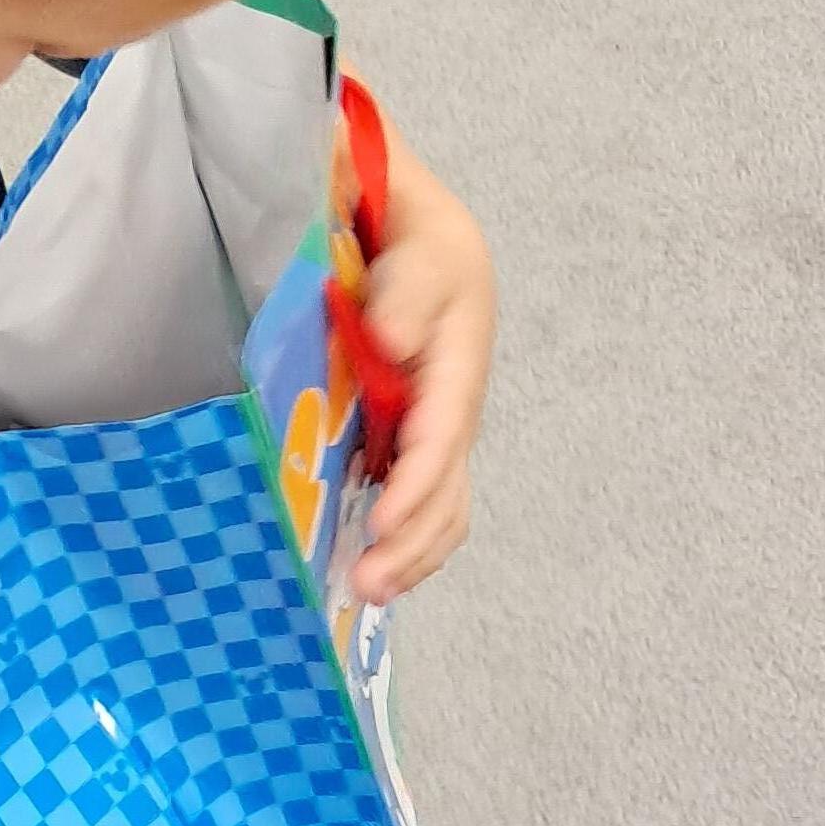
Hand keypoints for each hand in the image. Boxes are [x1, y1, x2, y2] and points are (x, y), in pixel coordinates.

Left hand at [353, 155, 494, 604]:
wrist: (422, 235)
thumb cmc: (417, 242)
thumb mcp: (419, 250)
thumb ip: (406, 293)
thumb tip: (390, 341)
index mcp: (458, 366)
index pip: (440, 438)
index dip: (414, 487)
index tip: (382, 525)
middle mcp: (456, 409)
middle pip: (447, 491)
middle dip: (411, 544)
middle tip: (366, 585)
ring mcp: (440, 429)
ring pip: (443, 507)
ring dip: (412, 555)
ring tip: (368, 590)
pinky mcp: (419, 439)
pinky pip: (426, 500)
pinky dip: (407, 540)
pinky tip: (373, 565)